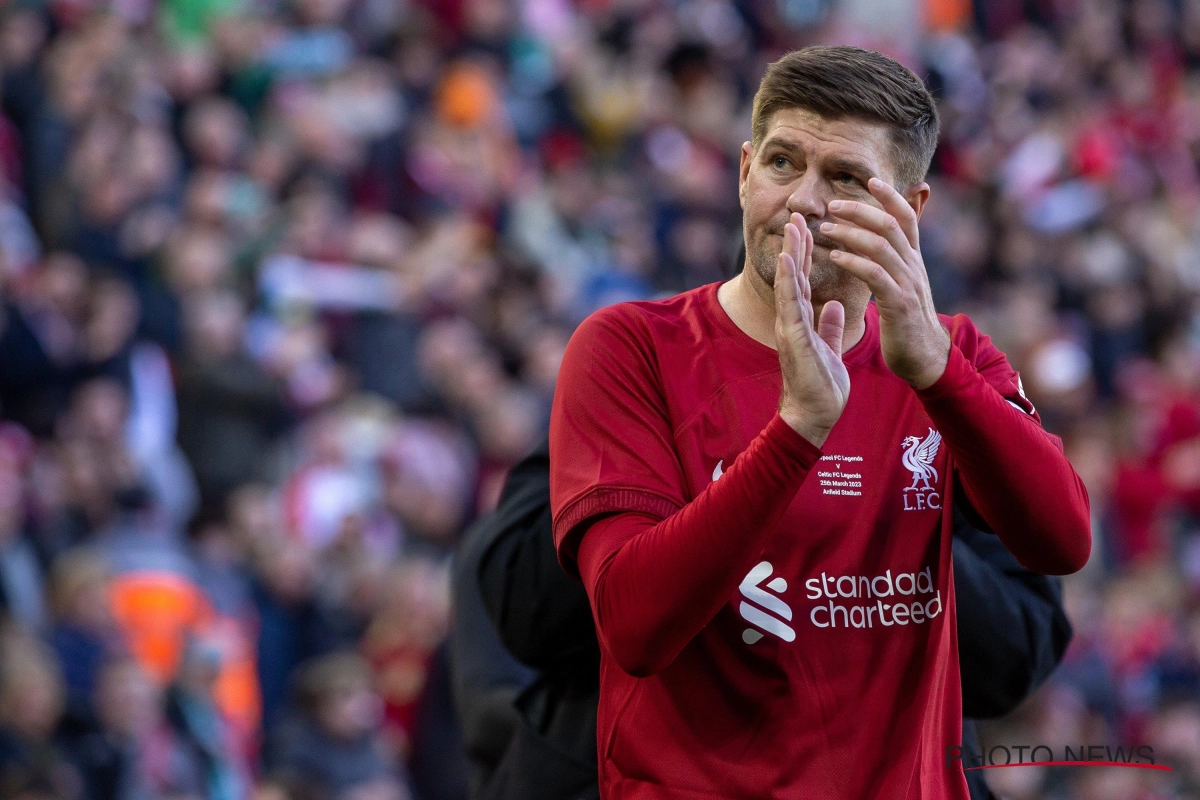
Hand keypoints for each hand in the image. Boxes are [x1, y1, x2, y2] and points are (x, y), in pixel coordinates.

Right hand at [775, 212, 849, 446]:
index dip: (803, 255)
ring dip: (788, 255)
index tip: (806, 229)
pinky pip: (790, 304)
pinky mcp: (794, 337)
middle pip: (793, 276)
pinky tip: (787, 259)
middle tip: (795, 216)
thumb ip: (830, 326)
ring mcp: (790, 327)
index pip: (802, 281)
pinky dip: (787, 280)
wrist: (815, 414)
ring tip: (790, 228)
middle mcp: (792, 320)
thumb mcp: (830, 349)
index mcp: (802, 322)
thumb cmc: (820, 387)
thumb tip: (835, 306)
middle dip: (794, 246)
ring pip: (788, 284)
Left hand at [820, 177, 949, 388]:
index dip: (890, 196)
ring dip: (851, 233)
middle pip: (890, 225)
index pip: (906, 218)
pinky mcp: (899, 304)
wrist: (925, 358)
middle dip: (862, 210)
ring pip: (882, 246)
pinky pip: (876, 275)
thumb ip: (894, 262)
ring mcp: (908, 284)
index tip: (871, 179)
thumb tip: (881, 241)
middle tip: (833, 204)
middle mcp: (914, 266)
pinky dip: (854, 262)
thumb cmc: (906, 322)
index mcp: (913, 260)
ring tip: (826, 229)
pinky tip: (834, 257)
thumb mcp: (903, 285)